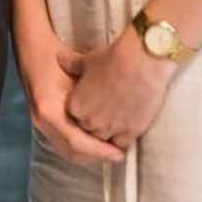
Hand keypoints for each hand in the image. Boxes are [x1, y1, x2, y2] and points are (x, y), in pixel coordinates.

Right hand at [15, 24, 125, 165]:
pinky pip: (62, 143)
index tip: (119, 153)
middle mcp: (42, 121)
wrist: (32, 48)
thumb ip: (91, 96)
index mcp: (49, 110)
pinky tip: (94, 145)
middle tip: (118, 156)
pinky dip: (79, 148)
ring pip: (66, 151)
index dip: (99, 151)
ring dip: (88, 155)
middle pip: (71, 152)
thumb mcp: (76, 73)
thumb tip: (116, 117)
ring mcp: (40, 123)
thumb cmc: (56, 56)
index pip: (76, 142)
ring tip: (109, 153)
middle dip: (96, 157)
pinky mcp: (42, 122)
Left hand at [59, 26, 175, 148]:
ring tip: (118, 123)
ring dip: (109, 134)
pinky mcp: (130, 131)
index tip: (93, 107)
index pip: (75, 119)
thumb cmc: (112, 59)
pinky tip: (129, 128)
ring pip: (105, 140)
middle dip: (95, 125)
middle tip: (106, 114)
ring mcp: (110, 128)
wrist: (141, 63)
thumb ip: (71, 64)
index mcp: (76, 106)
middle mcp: (90, 120)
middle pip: (88, 131)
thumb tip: (60, 57)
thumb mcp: (87, 60)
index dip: (84, 113)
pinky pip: (122, 144)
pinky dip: (123, 139)